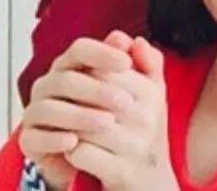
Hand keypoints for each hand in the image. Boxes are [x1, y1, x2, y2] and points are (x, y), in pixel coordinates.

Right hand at [19, 33, 134, 190]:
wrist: (92, 152)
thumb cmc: (109, 110)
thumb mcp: (133, 87)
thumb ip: (139, 62)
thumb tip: (136, 41)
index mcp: (71, 64)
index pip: (81, 49)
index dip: (102, 53)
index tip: (127, 64)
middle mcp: (49, 83)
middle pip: (67, 79)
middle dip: (97, 90)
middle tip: (125, 102)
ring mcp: (35, 110)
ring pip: (51, 107)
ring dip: (80, 115)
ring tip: (108, 123)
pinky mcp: (29, 138)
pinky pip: (36, 137)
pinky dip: (55, 139)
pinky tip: (74, 143)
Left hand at [66, 37, 176, 190]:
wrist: (151, 184)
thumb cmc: (145, 134)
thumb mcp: (153, 95)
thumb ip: (147, 62)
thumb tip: (134, 39)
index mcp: (153, 93)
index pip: (110, 69)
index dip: (88, 72)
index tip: (78, 78)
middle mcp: (147, 116)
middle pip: (96, 93)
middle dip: (75, 96)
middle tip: (62, 100)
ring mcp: (134, 144)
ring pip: (85, 123)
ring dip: (69, 124)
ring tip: (63, 124)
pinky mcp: (120, 171)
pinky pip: (81, 152)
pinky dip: (70, 151)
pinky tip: (70, 149)